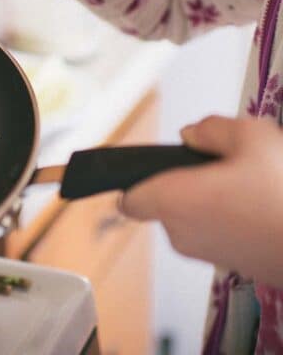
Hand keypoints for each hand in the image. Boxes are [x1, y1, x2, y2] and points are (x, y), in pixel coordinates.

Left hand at [120, 115, 282, 287]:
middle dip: (189, 183)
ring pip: (196, 219)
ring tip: (255, 186)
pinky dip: (235, 221)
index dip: (138, 182)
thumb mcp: (253, 137)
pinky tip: (266, 207)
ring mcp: (205, 255)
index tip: (160, 169)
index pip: (129, 199)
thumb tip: (192, 134)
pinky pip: (221, 235)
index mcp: (171, 200)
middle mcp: (179, 233)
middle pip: (168, 203)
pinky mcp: (234, 267)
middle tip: (228, 167)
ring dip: (215, 202)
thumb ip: (213, 128)